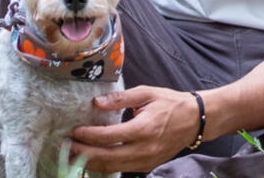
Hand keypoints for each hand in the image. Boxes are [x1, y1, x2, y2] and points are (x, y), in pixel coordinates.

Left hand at [71, 86, 203, 172]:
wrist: (195, 120)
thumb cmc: (171, 103)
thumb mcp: (147, 93)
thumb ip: (121, 98)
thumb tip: (96, 102)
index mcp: (143, 128)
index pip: (108, 136)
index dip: (88, 135)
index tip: (75, 131)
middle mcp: (144, 148)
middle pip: (107, 157)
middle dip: (83, 153)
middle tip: (67, 146)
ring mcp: (147, 160)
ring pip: (113, 167)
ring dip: (91, 163)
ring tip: (74, 156)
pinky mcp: (148, 166)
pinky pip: (122, 169)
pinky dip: (106, 167)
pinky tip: (94, 160)